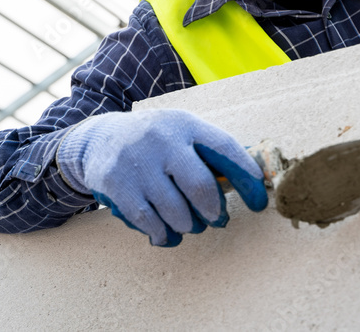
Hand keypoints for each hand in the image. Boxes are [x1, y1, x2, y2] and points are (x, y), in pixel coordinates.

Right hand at [57, 108, 267, 246]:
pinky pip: (150, 223)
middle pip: (201, 187)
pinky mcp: (117, 184)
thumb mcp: (180, 132)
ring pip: (176, 212)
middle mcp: (162, 139)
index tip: (260, 202)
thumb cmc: (154, 140)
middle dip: (215, 212)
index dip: (247, 178)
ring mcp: (137, 162)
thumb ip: (209, 153)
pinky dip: (163, 235)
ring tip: (189, 224)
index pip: (225, 148)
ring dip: (189, 226)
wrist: (98, 137)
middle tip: (218, 220)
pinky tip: (165, 233)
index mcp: (185, 124)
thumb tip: (252, 181)